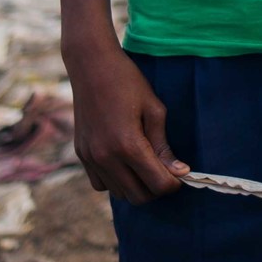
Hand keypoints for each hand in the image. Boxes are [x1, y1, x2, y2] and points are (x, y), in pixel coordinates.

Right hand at [65, 41, 183, 202]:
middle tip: (164, 169)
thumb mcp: (153, 109)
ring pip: (119, 193)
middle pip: (139, 196)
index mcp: (128, 145)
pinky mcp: (81, 155)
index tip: (180, 173)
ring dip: (136, 186)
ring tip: (145, 164)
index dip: (174, 183)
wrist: (91, 65)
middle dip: (156, 188)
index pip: (158, 184)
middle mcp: (106, 157)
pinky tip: (124, 163)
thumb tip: (179, 172)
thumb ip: (164, 145)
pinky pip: (101, 184)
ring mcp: (91, 158)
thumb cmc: (127, 81)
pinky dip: (115, 181)